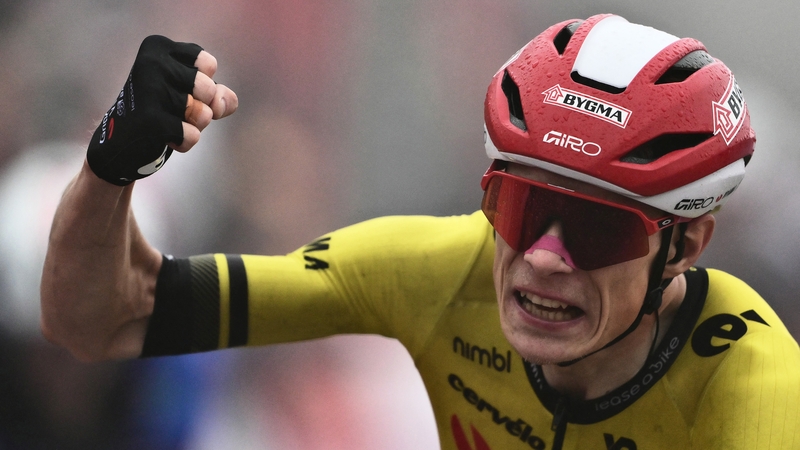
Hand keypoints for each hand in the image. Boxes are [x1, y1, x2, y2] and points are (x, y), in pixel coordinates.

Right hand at [86, 35, 237, 185]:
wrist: (120, 142)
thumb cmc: (159, 109)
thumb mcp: (191, 93)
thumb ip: (217, 94)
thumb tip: (221, 104)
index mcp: (159, 47)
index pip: (209, 65)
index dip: (206, 84)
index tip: (180, 88)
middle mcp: (151, 62)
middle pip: (209, 90)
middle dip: (202, 107)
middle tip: (176, 110)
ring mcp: (149, 89)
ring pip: (203, 114)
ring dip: (193, 126)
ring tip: (169, 121)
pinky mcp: (149, 119)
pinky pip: (193, 135)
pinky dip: (185, 141)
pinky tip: (164, 137)